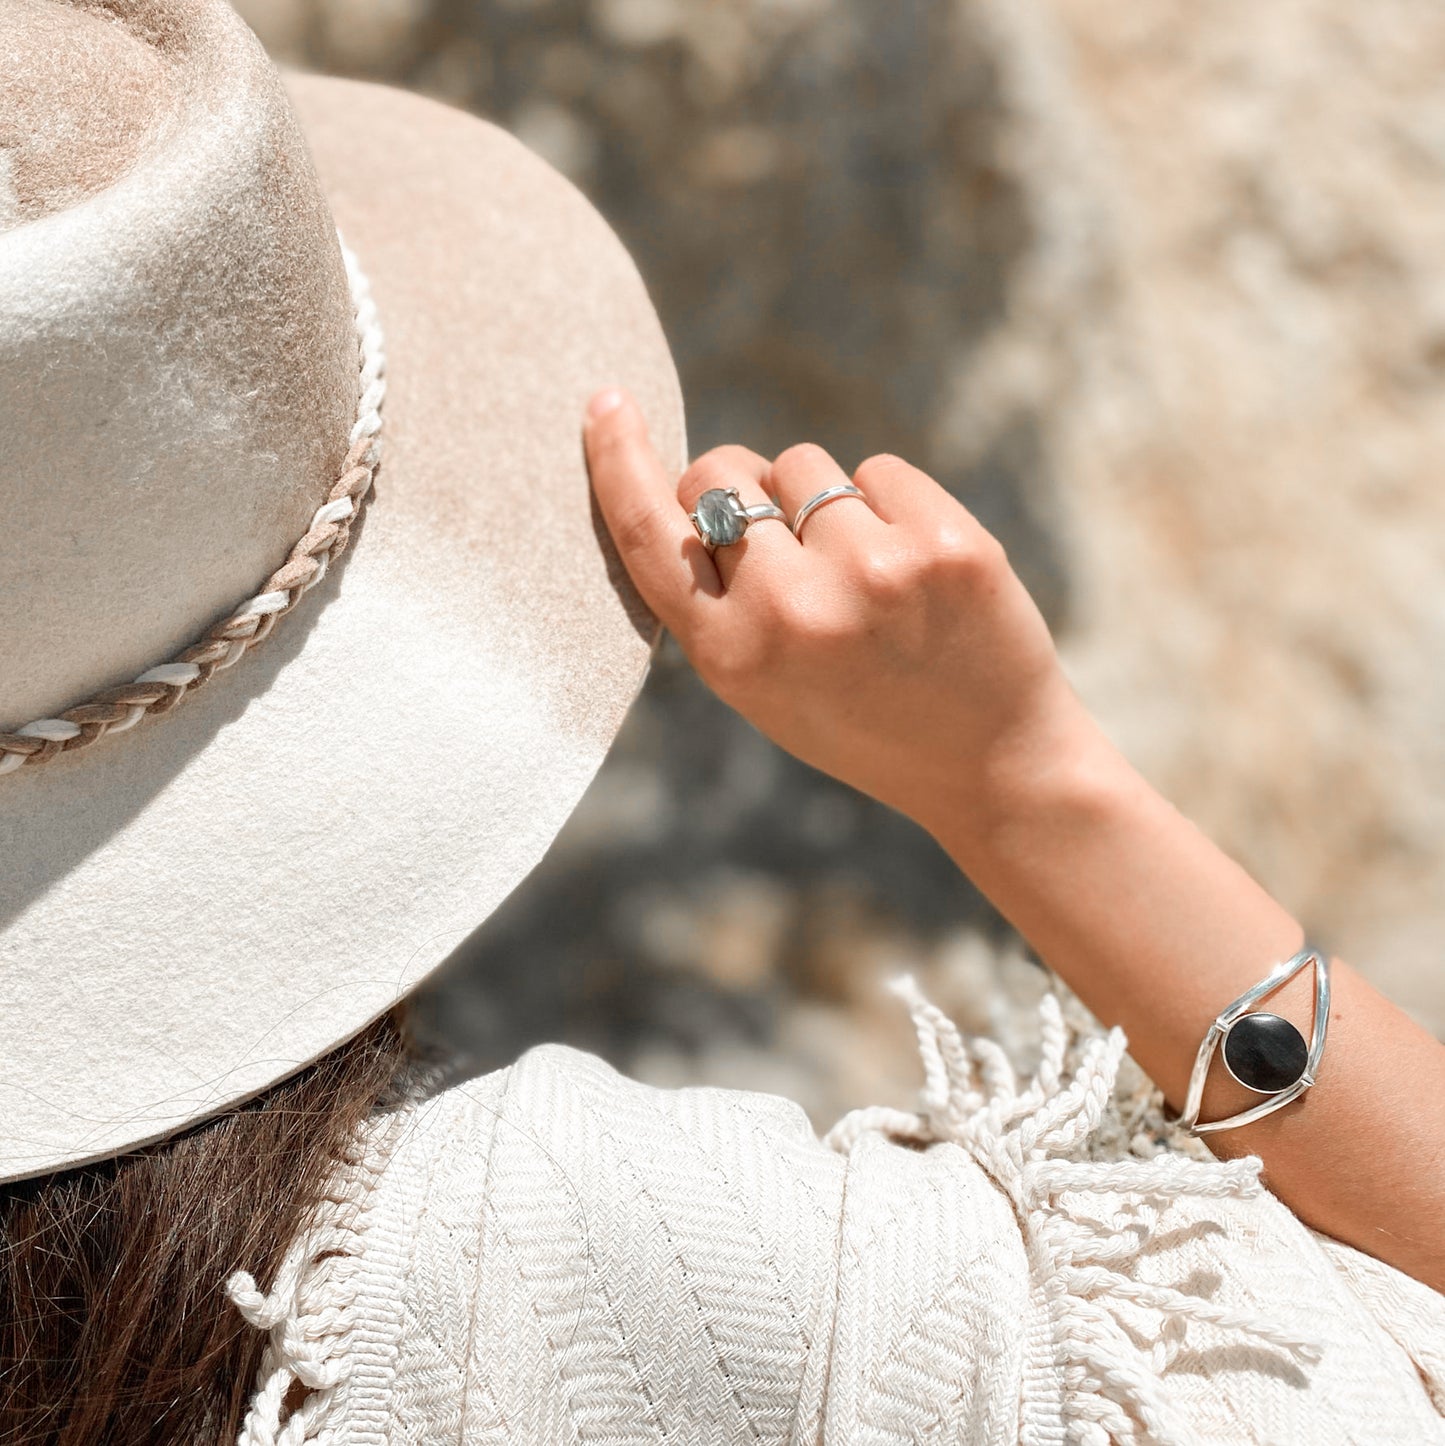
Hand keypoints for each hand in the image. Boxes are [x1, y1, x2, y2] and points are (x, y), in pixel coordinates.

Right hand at [582, 388, 1092, 838]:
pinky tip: (915, 568)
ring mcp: (872, 572)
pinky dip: (888, 503)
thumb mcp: (762, 684)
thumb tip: (699, 484)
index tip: (606, 403)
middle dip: (739, 482)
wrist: (990, 764)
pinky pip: (877, 469)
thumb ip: (720, 598)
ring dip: (822, 500)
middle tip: (779, 529)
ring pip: (803, 466)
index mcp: (730, 656)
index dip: (619, 463)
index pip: (650, 537)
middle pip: (721, 477)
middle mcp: (792, 610)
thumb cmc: (862, 718)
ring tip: (865, 575)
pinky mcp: (945, 543)